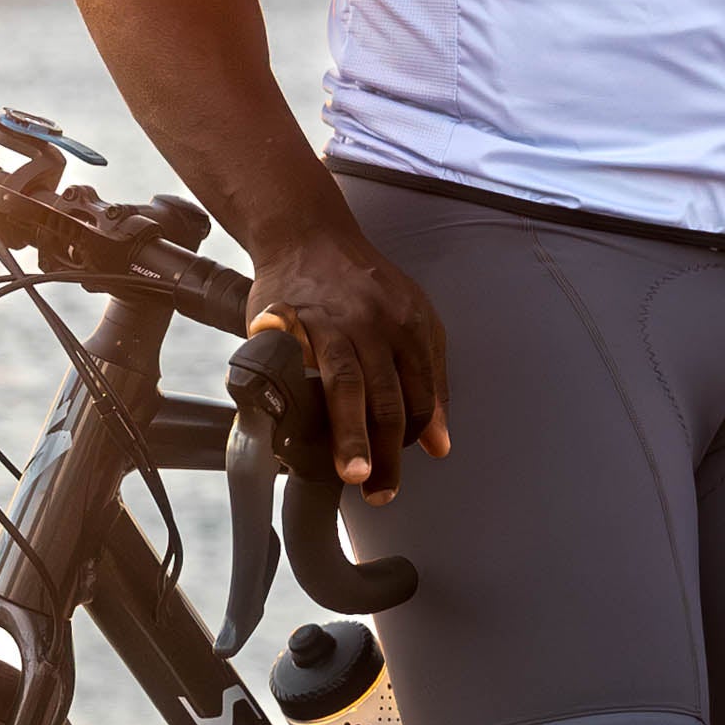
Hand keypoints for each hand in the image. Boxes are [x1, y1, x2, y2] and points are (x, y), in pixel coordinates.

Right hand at [246, 228, 449, 506]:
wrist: (309, 233)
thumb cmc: (363, 286)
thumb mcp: (412, 321)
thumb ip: (429, 379)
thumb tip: (438, 443)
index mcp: (410, 325)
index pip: (420, 392)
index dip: (414, 435)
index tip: (404, 469)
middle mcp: (374, 323)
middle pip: (387, 394)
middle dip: (387, 450)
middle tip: (382, 490)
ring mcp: (330, 320)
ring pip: (346, 384)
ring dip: (350, 433)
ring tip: (353, 473)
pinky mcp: (287, 318)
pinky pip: (288, 357)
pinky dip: (288, 386)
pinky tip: (286, 418)